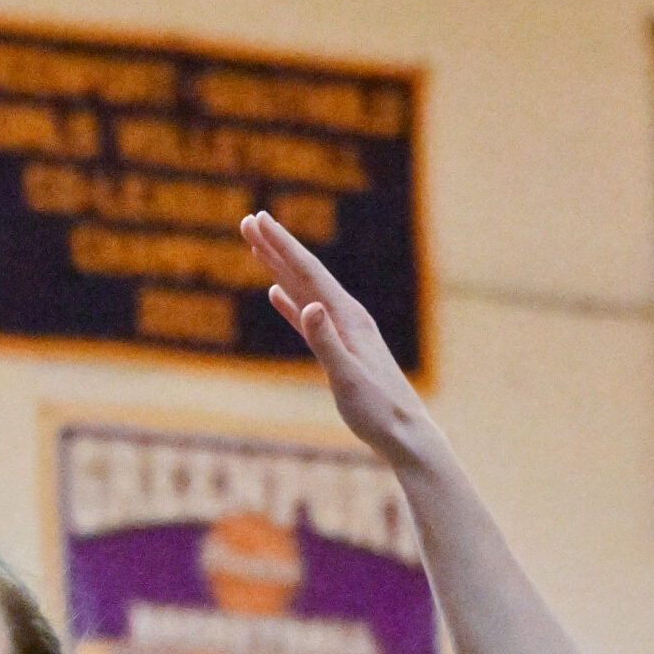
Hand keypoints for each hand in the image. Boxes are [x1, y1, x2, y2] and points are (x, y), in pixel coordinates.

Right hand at [241, 211, 430, 464]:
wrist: (405, 434)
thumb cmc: (378, 410)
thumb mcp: (347, 378)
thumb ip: (326, 342)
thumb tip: (308, 306)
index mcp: (347, 317)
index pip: (309, 272)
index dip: (282, 244)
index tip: (258, 219)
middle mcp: (345, 316)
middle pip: (304, 273)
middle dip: (276, 246)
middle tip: (248, 221)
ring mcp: (343, 330)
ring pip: (304, 290)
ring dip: (279, 267)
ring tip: (257, 247)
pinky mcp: (338, 348)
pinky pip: (307, 315)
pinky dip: (289, 301)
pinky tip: (276, 294)